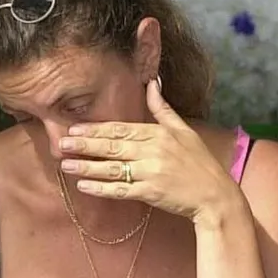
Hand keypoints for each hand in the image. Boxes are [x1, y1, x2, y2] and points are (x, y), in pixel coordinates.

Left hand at [57, 79, 240, 220]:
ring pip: (112, 168)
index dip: (96, 130)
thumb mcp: (184, 130)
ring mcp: (151, 172)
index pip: (121, 129)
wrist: (215, 195)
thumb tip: (152, 82)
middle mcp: (153, 151)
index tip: (74, 129)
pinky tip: (84, 186)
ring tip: (65, 165)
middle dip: (85, 145)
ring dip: (87, 166)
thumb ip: (163, 109)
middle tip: (61, 143)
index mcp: (159, 133)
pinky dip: (101, 188)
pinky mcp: (151, 193)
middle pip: (112, 146)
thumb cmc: (200, 163)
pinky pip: (121, 190)